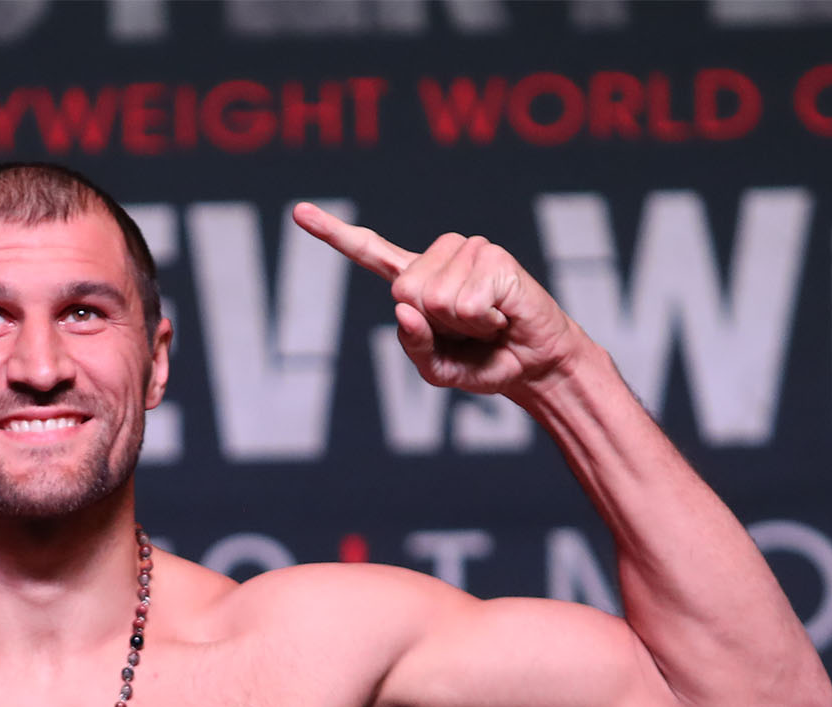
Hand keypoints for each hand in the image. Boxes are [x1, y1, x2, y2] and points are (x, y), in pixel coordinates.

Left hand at [293, 203, 580, 397]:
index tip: (299, 212)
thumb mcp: (436, 369)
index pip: (369, 252)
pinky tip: (499, 314)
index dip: (334, 234)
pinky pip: (467, 301)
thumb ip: (413, 346)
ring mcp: (467, 250)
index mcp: (416, 281)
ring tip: (486, 321)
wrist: (533, 364)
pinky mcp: (494, 256)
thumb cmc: (483, 363)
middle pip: (406, 292)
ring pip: (436, 297)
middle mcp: (438, 257)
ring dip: (463, 324)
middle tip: (467, 330)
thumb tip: (403, 309)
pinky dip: (482, 321)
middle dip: (435, 325)